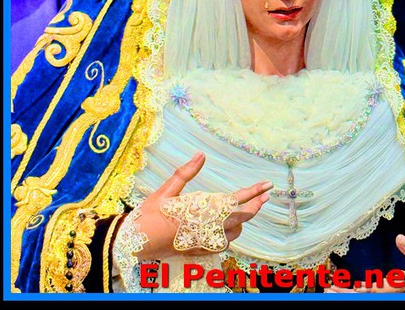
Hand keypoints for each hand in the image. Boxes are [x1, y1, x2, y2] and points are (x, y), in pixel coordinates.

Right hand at [134, 151, 271, 259]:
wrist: (137, 243)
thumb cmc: (150, 214)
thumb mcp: (167, 190)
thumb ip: (186, 173)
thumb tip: (201, 155)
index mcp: (202, 211)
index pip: (235, 200)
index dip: (253, 192)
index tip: (267, 186)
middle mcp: (208, 228)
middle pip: (241, 217)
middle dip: (255, 205)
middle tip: (266, 195)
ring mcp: (205, 241)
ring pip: (235, 232)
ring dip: (243, 220)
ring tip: (249, 208)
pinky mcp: (199, 249)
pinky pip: (223, 243)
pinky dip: (230, 233)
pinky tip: (229, 227)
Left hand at [326, 234, 404, 293]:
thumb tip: (399, 238)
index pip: (383, 289)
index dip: (367, 290)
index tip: (351, 288)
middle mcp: (398, 292)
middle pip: (371, 296)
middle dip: (349, 294)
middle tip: (329, 289)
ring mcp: (396, 294)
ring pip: (370, 296)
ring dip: (349, 294)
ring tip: (331, 290)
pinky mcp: (394, 293)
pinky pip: (374, 294)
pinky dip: (360, 292)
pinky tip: (349, 288)